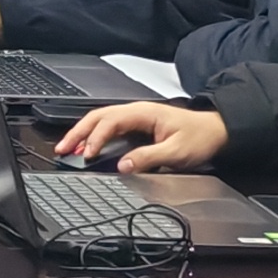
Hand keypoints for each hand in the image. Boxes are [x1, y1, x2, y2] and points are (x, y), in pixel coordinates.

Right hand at [52, 100, 223, 171]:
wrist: (216, 130)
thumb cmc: (199, 137)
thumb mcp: (176, 151)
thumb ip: (149, 158)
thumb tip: (123, 166)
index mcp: (144, 113)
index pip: (111, 121)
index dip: (95, 137)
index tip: (86, 154)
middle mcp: (136, 112)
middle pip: (98, 117)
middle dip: (78, 132)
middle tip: (62, 148)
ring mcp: (135, 118)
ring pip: (100, 121)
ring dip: (82, 133)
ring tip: (66, 148)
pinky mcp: (136, 126)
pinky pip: (108, 128)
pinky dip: (93, 136)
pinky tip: (86, 146)